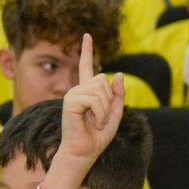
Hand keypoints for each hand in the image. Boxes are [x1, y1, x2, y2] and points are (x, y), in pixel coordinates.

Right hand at [57, 34, 124, 165]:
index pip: (87, 67)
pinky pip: (94, 99)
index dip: (87, 51)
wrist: (84, 152)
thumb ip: (118, 95)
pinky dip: (100, 113)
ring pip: (101, 89)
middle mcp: (78, 90)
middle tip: (102, 117)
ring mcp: (73, 94)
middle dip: (110, 99)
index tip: (87, 35)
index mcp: (87, 91)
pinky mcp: (70, 101)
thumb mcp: (115, 113)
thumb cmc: (97, 136)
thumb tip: (118, 74)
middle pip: (103, 79)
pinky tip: (93, 122)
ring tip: (97, 122)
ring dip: (105, 109)